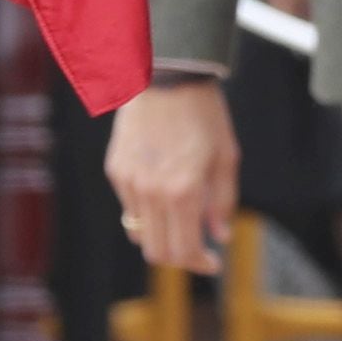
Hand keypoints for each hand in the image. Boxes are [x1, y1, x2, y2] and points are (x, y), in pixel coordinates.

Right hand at [107, 79, 237, 272]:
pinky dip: (147, 213)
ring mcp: (129, 182)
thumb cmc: (204, 115)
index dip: (200, 264)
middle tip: (198, 248)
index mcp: (184, 191)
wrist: (168, 76)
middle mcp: (152, 192)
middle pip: (159, 252)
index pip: (185, 251)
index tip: (213, 262)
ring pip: (140, 234)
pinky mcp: (116, 170)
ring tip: (181, 221)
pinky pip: (129, 208)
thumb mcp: (226, 158)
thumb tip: (219, 235)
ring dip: (163, 236)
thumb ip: (223, 202)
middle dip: (181, 257)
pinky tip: (164, 195)